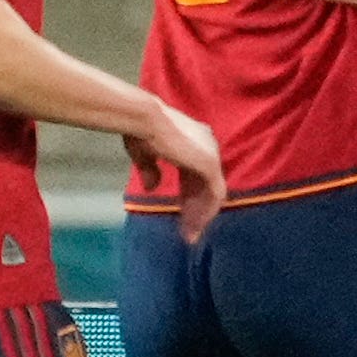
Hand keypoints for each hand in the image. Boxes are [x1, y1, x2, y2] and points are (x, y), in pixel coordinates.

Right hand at [128, 99, 225, 242]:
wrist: (145, 121)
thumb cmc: (142, 131)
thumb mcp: (145, 155)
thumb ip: (151, 171)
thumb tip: (152, 188)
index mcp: (194, 140)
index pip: (195, 172)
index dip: (188, 194)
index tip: (180, 211)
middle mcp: (207, 146)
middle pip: (204, 184)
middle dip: (195, 208)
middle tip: (187, 231)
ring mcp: (210, 155)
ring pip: (211, 192)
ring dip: (201, 215)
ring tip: (190, 235)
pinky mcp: (210, 165)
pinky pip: (215, 194)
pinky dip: (206, 211)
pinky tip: (195, 226)